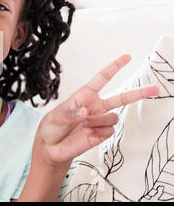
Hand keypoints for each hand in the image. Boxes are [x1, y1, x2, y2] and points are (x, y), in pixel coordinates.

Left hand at [35, 54, 158, 165]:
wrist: (51, 147)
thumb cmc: (51, 127)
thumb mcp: (55, 116)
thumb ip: (70, 113)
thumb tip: (86, 112)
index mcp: (84, 95)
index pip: (102, 79)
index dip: (114, 67)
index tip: (127, 57)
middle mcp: (95, 106)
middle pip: (121, 97)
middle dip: (139, 93)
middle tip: (155, 88)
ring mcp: (99, 120)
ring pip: (112, 117)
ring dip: (98, 121)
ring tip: (83, 125)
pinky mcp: (101, 134)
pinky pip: (109, 131)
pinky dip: (98, 132)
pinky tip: (87, 134)